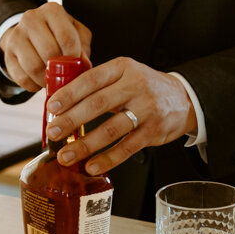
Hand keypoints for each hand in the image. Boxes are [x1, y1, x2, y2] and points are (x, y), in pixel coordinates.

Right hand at [0, 3, 91, 92]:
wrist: (31, 32)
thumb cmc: (60, 33)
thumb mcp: (76, 34)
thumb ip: (83, 47)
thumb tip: (84, 65)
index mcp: (52, 10)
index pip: (66, 37)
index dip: (74, 57)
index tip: (77, 65)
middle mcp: (31, 19)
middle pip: (49, 52)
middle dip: (61, 69)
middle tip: (66, 76)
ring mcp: (16, 36)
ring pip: (34, 66)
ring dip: (47, 80)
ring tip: (54, 80)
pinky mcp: (7, 54)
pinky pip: (21, 78)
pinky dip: (34, 85)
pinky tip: (40, 81)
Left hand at [44, 57, 196, 172]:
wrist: (183, 98)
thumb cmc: (144, 86)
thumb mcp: (124, 73)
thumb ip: (98, 83)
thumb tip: (60, 100)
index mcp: (123, 68)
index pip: (91, 79)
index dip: (69, 94)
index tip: (51, 107)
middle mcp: (135, 86)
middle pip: (98, 104)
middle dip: (72, 120)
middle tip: (53, 133)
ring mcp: (146, 109)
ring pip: (111, 129)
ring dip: (85, 144)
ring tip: (66, 155)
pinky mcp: (153, 131)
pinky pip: (127, 147)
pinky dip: (108, 159)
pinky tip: (91, 166)